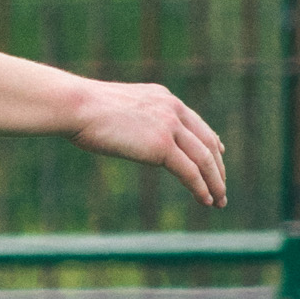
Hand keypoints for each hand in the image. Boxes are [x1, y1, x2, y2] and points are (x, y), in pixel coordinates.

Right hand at [70, 81, 227, 208]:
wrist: (77, 106)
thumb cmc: (84, 110)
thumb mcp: (117, 109)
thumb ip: (134, 119)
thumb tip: (130, 133)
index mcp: (163, 98)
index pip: (196, 123)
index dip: (211, 142)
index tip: (219, 155)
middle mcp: (172, 109)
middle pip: (207, 142)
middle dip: (217, 167)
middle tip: (221, 187)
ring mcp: (169, 126)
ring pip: (204, 159)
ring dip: (215, 182)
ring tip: (219, 200)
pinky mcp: (162, 146)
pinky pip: (190, 171)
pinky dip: (201, 187)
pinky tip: (206, 200)